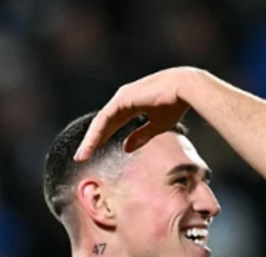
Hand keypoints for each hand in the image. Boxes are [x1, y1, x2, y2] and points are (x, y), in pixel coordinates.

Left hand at [74, 67, 195, 161]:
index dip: (102, 139)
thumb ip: (141, 136)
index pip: (111, 125)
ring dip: (90, 140)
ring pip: (100, 122)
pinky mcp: (122, 98)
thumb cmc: (174, 105)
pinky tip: (91, 144)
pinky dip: (97, 132)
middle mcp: (123, 100)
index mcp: (131, 105)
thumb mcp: (157, 126)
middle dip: (92, 142)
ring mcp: (121, 97)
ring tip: (81, 156)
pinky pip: (104, 118)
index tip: (93, 155)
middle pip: (102, 124)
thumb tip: (126, 148)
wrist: (184, 89)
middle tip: (81, 158)